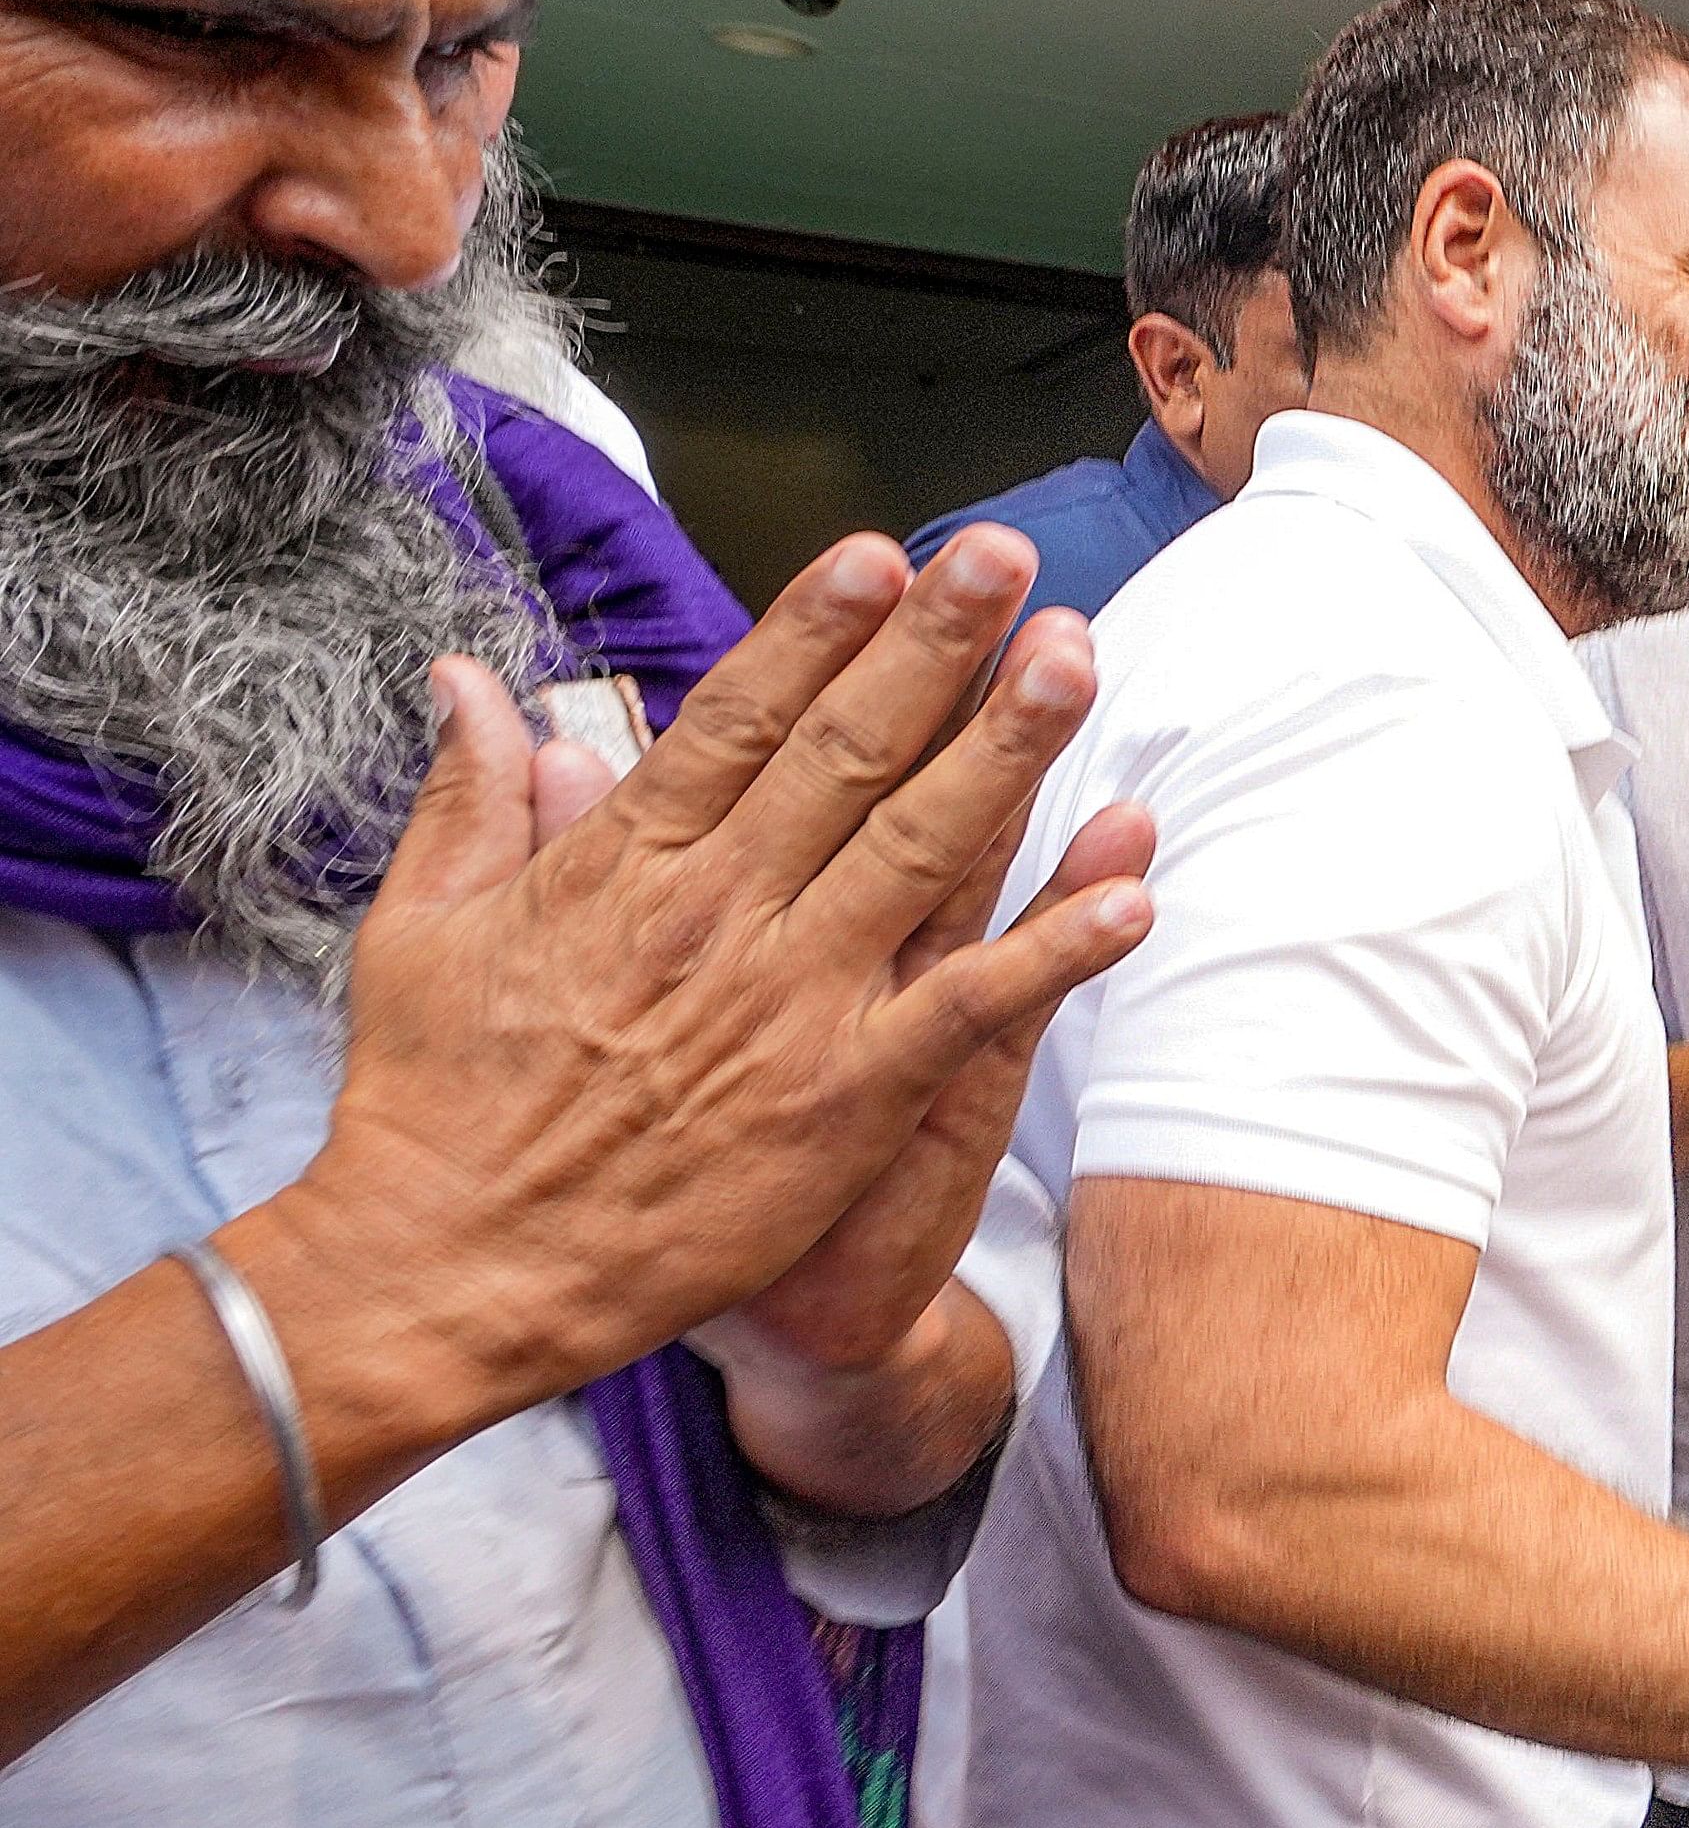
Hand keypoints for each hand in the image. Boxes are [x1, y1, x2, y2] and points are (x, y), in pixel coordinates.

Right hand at [298, 528, 1155, 1425]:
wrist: (451, 1274)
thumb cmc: (432, 1106)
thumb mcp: (422, 931)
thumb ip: (470, 798)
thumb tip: (472, 679)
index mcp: (623, 867)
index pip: (738, 718)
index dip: (817, 629)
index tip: (883, 553)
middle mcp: (717, 917)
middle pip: (846, 756)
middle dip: (933, 649)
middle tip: (1006, 559)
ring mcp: (789, 1005)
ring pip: (920, 851)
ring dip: (1007, 753)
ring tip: (1077, 663)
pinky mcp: (842, 1100)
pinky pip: (966, 1008)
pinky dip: (1050, 950)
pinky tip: (1127, 890)